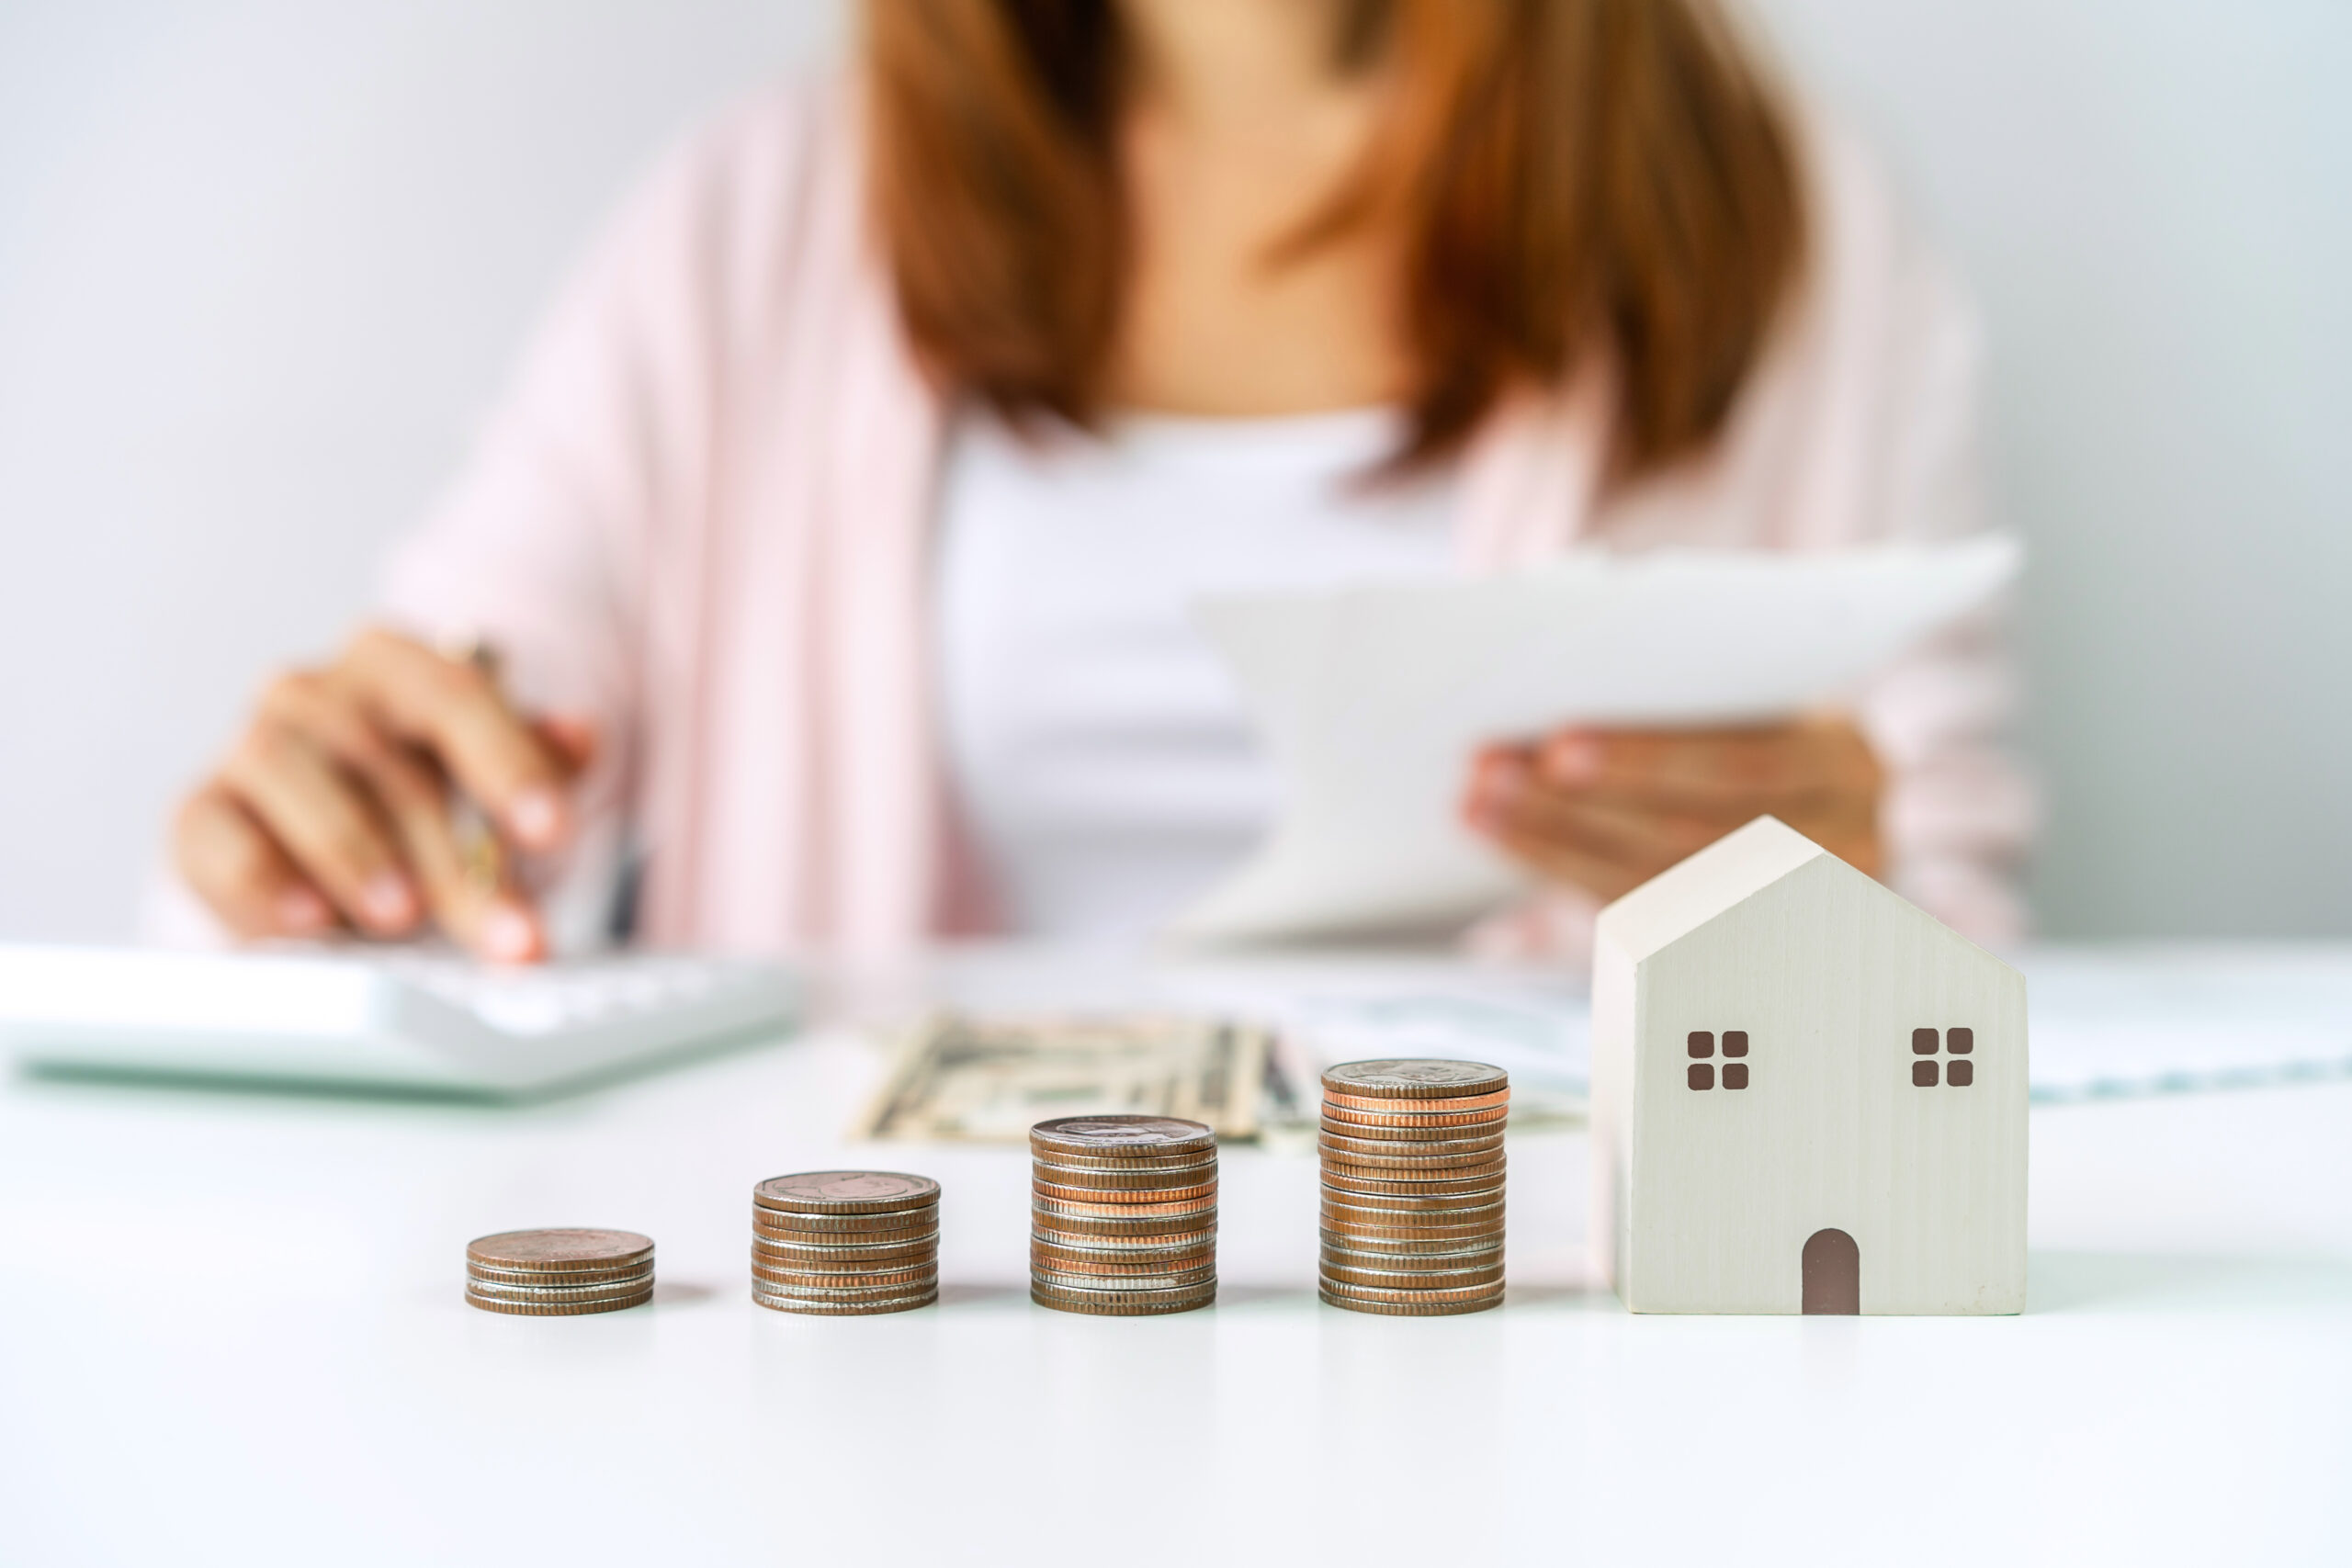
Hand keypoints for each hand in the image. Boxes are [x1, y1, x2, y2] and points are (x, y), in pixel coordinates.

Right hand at [172, 627, 594, 961]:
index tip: (551, 831)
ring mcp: (249, 745)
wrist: (322, 853)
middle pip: (390, 763)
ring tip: (403, 917)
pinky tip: (310, 920)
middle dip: (457, 859)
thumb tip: (581, 735)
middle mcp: (314, 690)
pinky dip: (262, 879)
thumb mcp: (494, 784)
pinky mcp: (198, 812)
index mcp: (397, 665)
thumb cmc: (424, 805)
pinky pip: (216, 835)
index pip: (457, 695)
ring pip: (295, 777)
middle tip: (508, 933)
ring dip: (355, 851)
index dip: (508, 764)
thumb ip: (544, 759)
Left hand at [1462, 715, 1882, 904]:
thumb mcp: (1754, 694)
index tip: (1557, 743)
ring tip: (1481, 806)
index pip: (1745, 763)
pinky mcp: (1742, 938)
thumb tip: (1553, 643)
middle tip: (1491, 776)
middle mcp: (1834, 838)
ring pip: (1658, 884)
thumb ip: (1688, 680)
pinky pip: (1646, 916)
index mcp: (1843, 759)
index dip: (1647, 758)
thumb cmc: (1766, 723)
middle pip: (1690, 833)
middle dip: (1579, 806)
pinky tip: (1513, 840)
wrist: (1821, 808)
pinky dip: (1569, 871)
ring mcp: (1791, 905)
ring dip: (1554, 843)